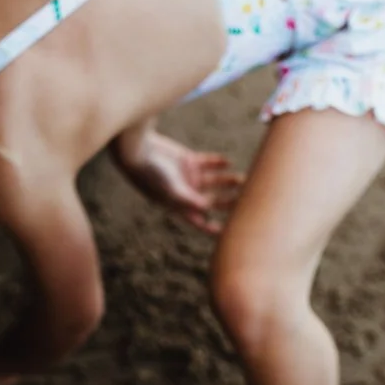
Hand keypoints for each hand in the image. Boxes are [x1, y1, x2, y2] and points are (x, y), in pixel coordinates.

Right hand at [116, 131, 243, 234]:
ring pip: (214, 181)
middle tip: (247, 200)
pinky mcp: (188, 160)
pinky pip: (208, 163)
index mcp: (181, 206)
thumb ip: (189, 199)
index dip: (215, 228)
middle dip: (229, 201)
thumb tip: (207, 210)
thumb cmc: (150, 174)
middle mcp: (187, 193)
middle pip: (214, 201)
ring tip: (242, 178)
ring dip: (228, 181)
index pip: (202, 222)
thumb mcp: (171, 189)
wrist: (138, 150)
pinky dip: (218, 163)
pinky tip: (228, 162)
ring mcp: (188, 176)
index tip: (232, 233)